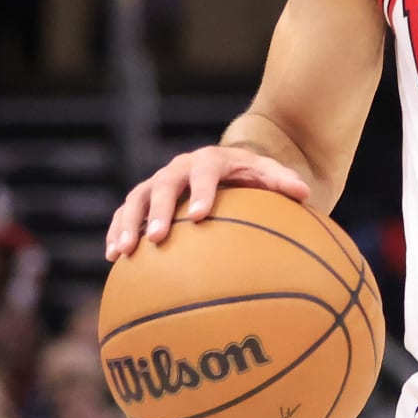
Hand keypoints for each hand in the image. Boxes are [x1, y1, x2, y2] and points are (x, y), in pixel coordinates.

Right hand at [105, 145, 310, 260]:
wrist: (228, 167)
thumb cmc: (252, 178)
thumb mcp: (269, 174)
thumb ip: (283, 181)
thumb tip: (305, 193)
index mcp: (210, 160)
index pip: (204, 172)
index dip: (200, 191)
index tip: (198, 215)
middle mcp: (179, 168)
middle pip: (164, 185)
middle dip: (159, 210)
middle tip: (158, 237)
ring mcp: (158, 183)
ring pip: (136, 199)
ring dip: (128, 223)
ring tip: (124, 251)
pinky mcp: (144, 200)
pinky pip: (124, 214)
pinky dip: (117, 231)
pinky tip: (113, 257)